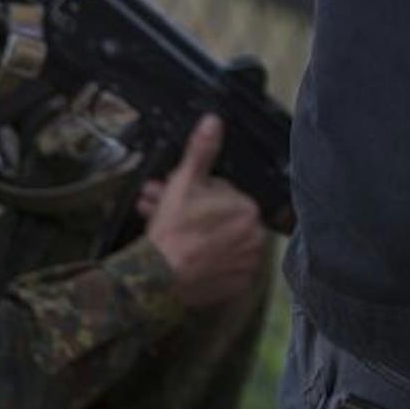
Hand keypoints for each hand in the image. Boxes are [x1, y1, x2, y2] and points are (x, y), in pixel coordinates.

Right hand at [141, 115, 265, 309]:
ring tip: (166, 235)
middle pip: (220, 218)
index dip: (194, 193)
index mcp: (247, 210)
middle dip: (190, 212)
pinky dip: (207, 261)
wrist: (154, 279)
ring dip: (197, 235)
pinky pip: (224, 268)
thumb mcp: (183, 183)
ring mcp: (247, 264)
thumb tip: (213, 121)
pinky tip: (184, 255)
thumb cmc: (171, 230)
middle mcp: (255, 237)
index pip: (222, 193)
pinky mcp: (237, 287)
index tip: (172, 196)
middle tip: (161, 212)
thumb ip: (201, 152)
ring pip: (220, 242)